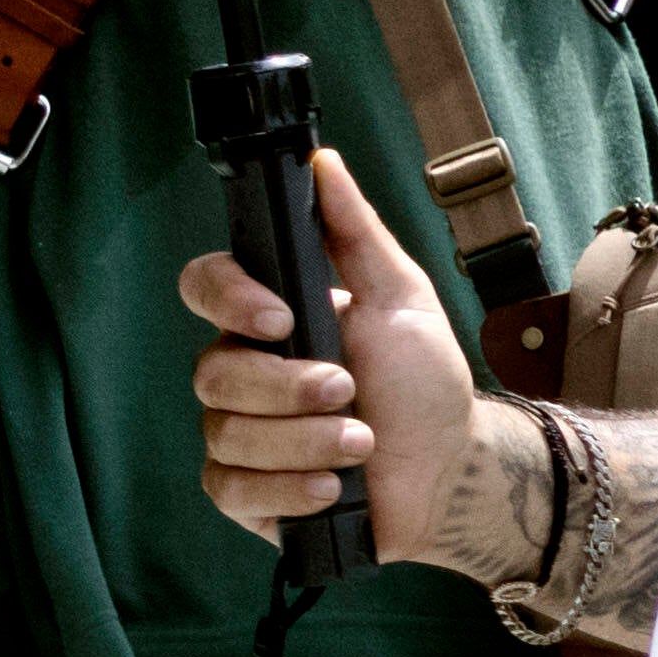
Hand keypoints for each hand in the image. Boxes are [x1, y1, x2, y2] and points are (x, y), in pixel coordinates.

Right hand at [180, 144, 480, 567]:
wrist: (454, 474)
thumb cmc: (425, 385)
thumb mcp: (400, 298)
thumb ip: (355, 232)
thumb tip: (322, 161)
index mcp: (269, 319)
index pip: (203, 287)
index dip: (227, 299)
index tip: (281, 317)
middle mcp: (244, 373)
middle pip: (211, 372)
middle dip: (286, 388)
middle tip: (347, 392)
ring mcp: (240, 435)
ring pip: (225, 433)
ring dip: (302, 442)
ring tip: (360, 447)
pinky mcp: (247, 494)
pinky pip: (231, 489)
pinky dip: (286, 491)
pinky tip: (329, 488)